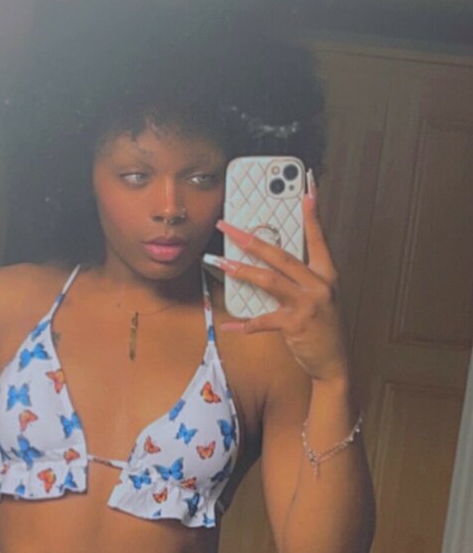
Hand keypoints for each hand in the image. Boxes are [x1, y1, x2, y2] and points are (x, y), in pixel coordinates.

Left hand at [213, 181, 349, 383]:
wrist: (333, 362)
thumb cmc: (323, 328)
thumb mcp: (320, 298)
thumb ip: (300, 279)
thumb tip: (269, 264)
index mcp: (326, 274)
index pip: (318, 239)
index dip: (312, 215)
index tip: (307, 190)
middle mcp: (319, 285)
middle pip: (281, 256)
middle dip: (251, 239)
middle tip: (229, 228)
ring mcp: (307, 304)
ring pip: (268, 281)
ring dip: (240, 271)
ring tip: (219, 263)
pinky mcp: (294, 325)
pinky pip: (262, 320)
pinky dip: (244, 324)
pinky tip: (229, 325)